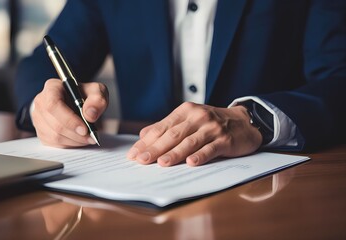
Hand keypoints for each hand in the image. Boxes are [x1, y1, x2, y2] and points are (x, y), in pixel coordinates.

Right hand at [32, 79, 107, 147]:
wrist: (80, 104)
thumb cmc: (86, 96)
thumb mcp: (97, 92)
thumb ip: (98, 100)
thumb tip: (90, 115)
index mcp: (52, 87)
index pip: (53, 105)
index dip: (69, 120)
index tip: (85, 129)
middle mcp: (41, 102)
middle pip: (55, 124)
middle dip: (76, 134)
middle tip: (91, 136)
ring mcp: (39, 118)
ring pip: (55, 136)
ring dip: (75, 140)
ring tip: (88, 138)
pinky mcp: (41, 131)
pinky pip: (54, 143)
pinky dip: (70, 144)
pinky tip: (79, 139)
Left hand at [127, 102, 261, 166]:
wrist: (243, 121)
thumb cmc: (211, 123)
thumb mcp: (189, 119)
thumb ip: (167, 127)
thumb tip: (143, 136)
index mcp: (185, 111)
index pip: (162, 127)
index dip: (147, 141)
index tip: (134, 154)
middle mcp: (197, 117)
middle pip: (173, 134)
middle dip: (155, 148)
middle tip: (141, 160)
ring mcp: (212, 128)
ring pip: (190, 142)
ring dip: (175, 153)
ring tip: (162, 163)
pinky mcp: (225, 139)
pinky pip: (211, 148)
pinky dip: (201, 155)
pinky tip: (191, 162)